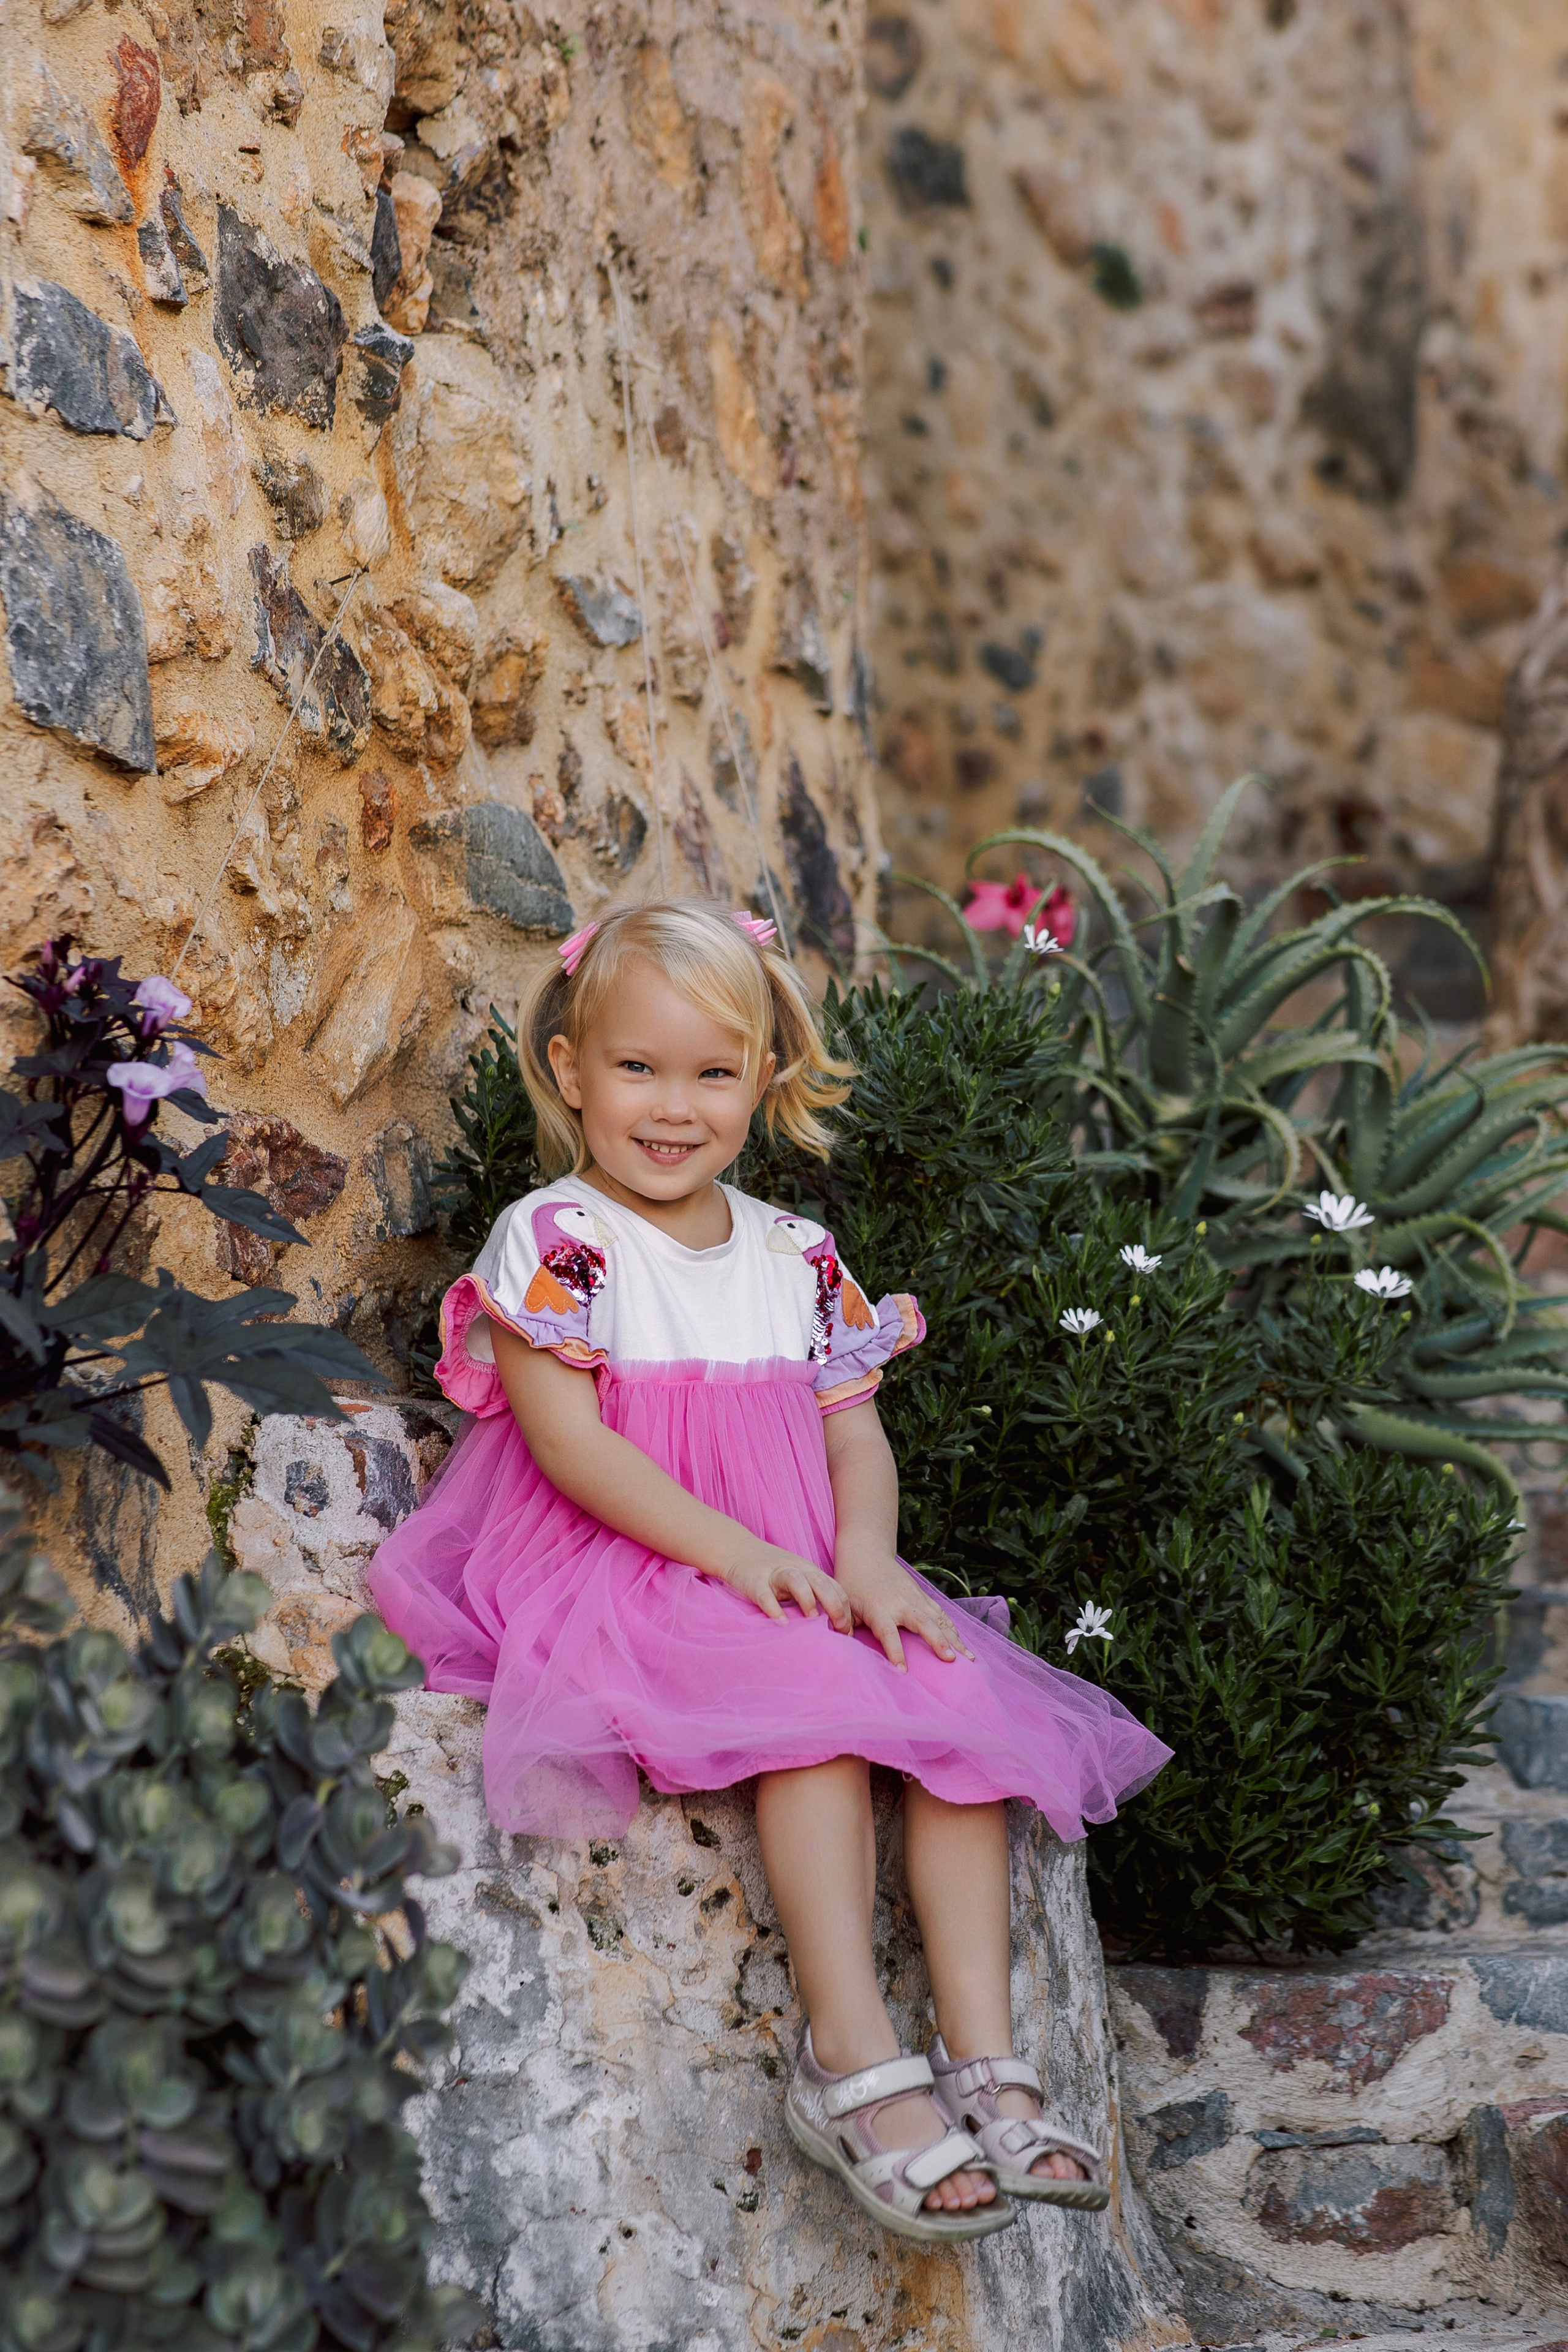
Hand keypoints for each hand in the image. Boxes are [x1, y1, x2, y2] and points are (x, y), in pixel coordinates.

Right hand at [714, 1536, 854, 1633]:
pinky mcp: (753, 1580)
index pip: (834, 1587)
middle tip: (839, 1628)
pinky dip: (773, 1608)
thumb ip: (813, 1595)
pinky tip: (781, 1624)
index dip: (844, 1609)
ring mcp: (773, 1573)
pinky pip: (764, 1594)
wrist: (736, 1549)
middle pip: (820, 1581)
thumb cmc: (771, 1570)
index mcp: (808, 1571)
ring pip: (795, 1580)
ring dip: (807, 1599)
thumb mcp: (796, 1578)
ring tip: (812, 1619)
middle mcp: (795, 1569)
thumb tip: (834, 1626)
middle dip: (834, 1604)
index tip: (847, 1633)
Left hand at [833, 1552, 973, 1670]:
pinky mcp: (923, 1595)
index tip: (903, 1672)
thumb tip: (843, 1646)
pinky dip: (953, 1629)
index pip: (889, 1634)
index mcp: (880, 1610)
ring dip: (954, 1638)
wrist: (867, 1554)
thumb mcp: (845, 1605)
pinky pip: (941, 1613)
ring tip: (968, 1659)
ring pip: (938, 1619)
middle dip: (938, 1642)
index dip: (895, 1652)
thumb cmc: (852, 1584)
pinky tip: (963, 1644)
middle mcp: (901, 1603)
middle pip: (923, 1624)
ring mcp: (915, 1598)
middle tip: (950, 1660)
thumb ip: (845, 1626)